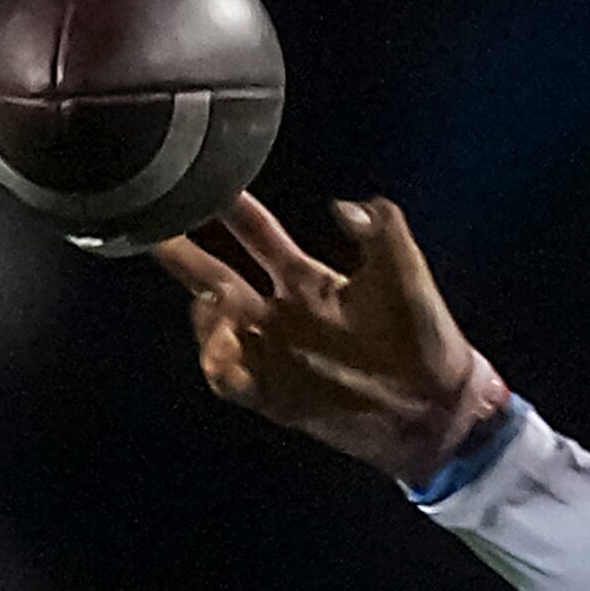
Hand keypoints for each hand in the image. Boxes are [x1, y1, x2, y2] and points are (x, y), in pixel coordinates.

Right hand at [153, 192, 509, 482]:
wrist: (438, 408)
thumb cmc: (428, 338)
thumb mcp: (408, 273)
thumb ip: (382, 229)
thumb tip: (340, 204)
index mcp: (312, 281)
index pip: (258, 236)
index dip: (233, 211)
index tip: (208, 182)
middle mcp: (285, 315)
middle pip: (217, 276)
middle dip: (182, 253)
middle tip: (151, 227)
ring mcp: (278, 355)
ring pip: (215, 327)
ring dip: (204, 311)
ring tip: (214, 299)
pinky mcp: (277, 396)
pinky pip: (228, 378)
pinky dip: (216, 359)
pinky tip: (224, 343)